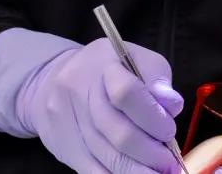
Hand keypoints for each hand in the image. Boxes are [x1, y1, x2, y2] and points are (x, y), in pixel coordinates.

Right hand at [21, 38, 186, 173]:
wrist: (50, 81)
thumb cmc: (105, 70)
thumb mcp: (134, 58)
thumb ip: (156, 79)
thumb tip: (171, 105)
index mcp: (103, 65)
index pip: (127, 93)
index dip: (154, 117)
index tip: (168, 131)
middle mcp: (81, 94)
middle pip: (120, 134)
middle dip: (152, 154)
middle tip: (170, 164)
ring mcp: (69, 124)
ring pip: (109, 159)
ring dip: (139, 172)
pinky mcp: (66, 149)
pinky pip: (94, 172)